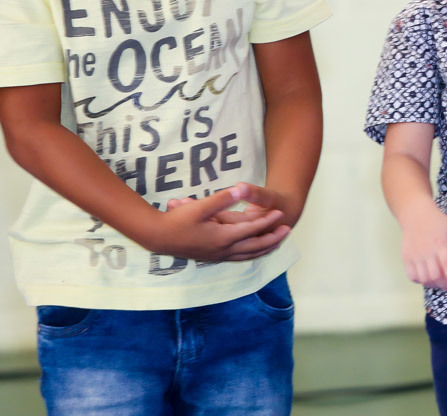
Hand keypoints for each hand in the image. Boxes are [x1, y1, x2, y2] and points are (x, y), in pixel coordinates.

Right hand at [153, 184, 288, 260]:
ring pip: (248, 254)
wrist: (157, 237)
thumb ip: (222, 200)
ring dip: (264, 248)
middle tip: (288, 229)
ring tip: (278, 242)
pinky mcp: (213, 256)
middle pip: (255, 246)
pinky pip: (239, 257)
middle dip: (272, 238)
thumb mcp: (199, 207)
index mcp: (222, 238)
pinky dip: (251, 253)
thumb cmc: (177, 221)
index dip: (267, 221)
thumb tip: (240, 190)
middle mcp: (223, 250)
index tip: (281, 214)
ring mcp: (218, 255)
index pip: (251, 230)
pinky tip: (254, 250)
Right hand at [399, 204, 446, 293]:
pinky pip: (412, 276)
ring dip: (434, 285)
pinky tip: (428, 277)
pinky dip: (421, 281)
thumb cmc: (438, 223)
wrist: (416, 215)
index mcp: (441, 244)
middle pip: (435, 276)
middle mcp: (427, 251)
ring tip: (442, 283)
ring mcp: (415, 255)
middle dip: (445, 286)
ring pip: (424, 278)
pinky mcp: (407, 258)